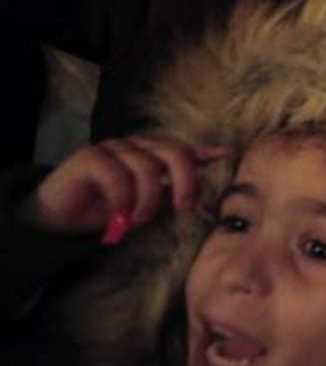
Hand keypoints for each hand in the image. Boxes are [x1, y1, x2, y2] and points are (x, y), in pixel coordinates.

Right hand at [32, 136, 223, 239]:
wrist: (60, 220)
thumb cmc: (107, 211)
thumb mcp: (146, 204)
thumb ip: (170, 193)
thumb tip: (202, 189)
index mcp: (152, 154)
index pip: (184, 149)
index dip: (204, 151)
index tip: (224, 155)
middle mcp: (136, 146)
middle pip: (174, 152)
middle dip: (186, 181)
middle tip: (183, 207)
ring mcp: (114, 148)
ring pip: (147, 166)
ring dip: (148, 198)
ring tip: (138, 219)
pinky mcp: (90, 156)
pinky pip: (116, 173)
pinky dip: (123, 198)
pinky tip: (120, 216)